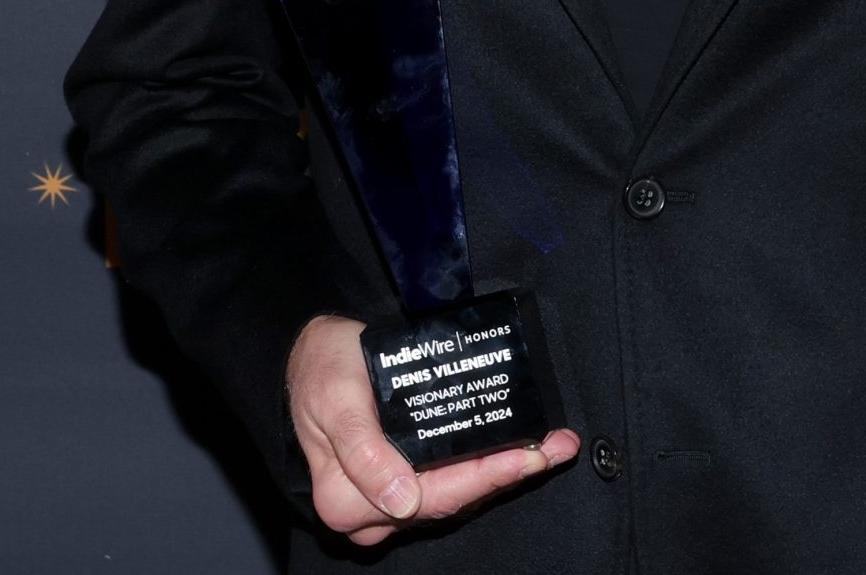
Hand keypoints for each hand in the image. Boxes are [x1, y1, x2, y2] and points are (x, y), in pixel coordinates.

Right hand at [287, 313, 581, 545]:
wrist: (307, 355)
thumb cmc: (319, 371)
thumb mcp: (335, 401)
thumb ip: (363, 451)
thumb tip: (401, 501)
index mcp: (348, 499)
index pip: (433, 497)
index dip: (487, 478)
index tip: (530, 456)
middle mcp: (370, 510)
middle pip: (452, 499)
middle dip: (510, 473)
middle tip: (558, 447)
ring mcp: (387, 498)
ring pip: (456, 492)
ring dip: (505, 469)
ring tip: (552, 444)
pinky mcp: (401, 480)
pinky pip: (449, 478)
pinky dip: (486, 463)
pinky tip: (519, 446)